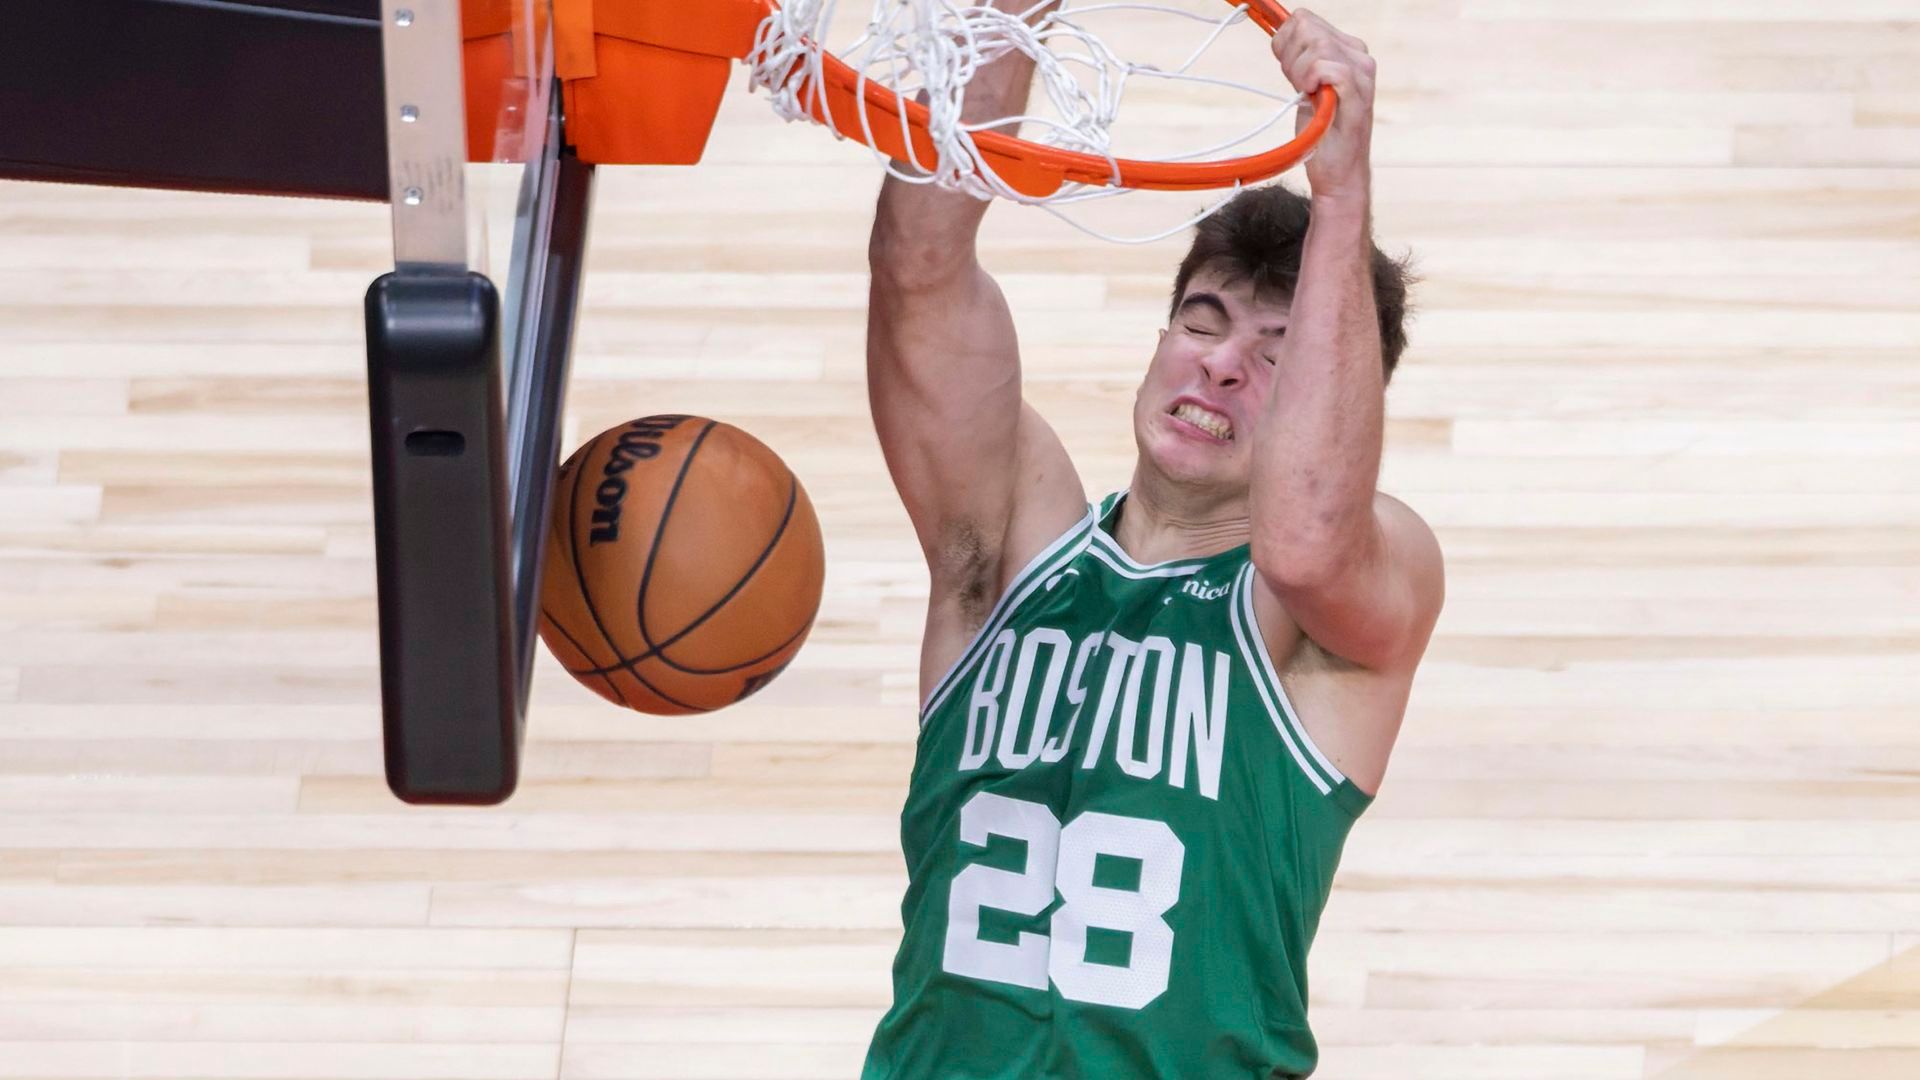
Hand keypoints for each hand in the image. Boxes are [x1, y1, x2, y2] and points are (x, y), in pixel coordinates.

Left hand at [1271, 9, 1375, 204]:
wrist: (1337, 173)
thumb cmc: (1320, 134)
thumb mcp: (1305, 87)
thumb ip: (1299, 59)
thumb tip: (1280, 32)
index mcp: (1348, 50)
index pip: (1305, 20)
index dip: (1284, 42)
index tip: (1288, 72)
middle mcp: (1359, 56)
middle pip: (1306, 26)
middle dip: (1288, 56)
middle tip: (1297, 87)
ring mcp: (1361, 73)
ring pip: (1315, 44)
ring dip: (1297, 71)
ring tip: (1305, 95)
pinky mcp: (1357, 92)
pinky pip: (1327, 66)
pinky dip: (1310, 79)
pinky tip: (1310, 96)